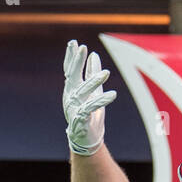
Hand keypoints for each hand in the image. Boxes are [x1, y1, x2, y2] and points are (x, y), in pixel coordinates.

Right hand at [63, 40, 116, 155]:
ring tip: (106, 73)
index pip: (69, 70)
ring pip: (83, 92)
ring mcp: (73, 108)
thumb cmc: (89, 113)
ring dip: (94, 81)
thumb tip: (94, 54)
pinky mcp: (80, 119)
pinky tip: (112, 95)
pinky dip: (101, 101)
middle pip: (72, 77)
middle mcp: (70, 97)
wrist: (87, 139)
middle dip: (77, 62)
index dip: (71, 57)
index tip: (74, 43)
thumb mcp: (93, 90)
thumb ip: (91, 73)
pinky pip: (91, 108)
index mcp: (71, 89)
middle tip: (83, 48)